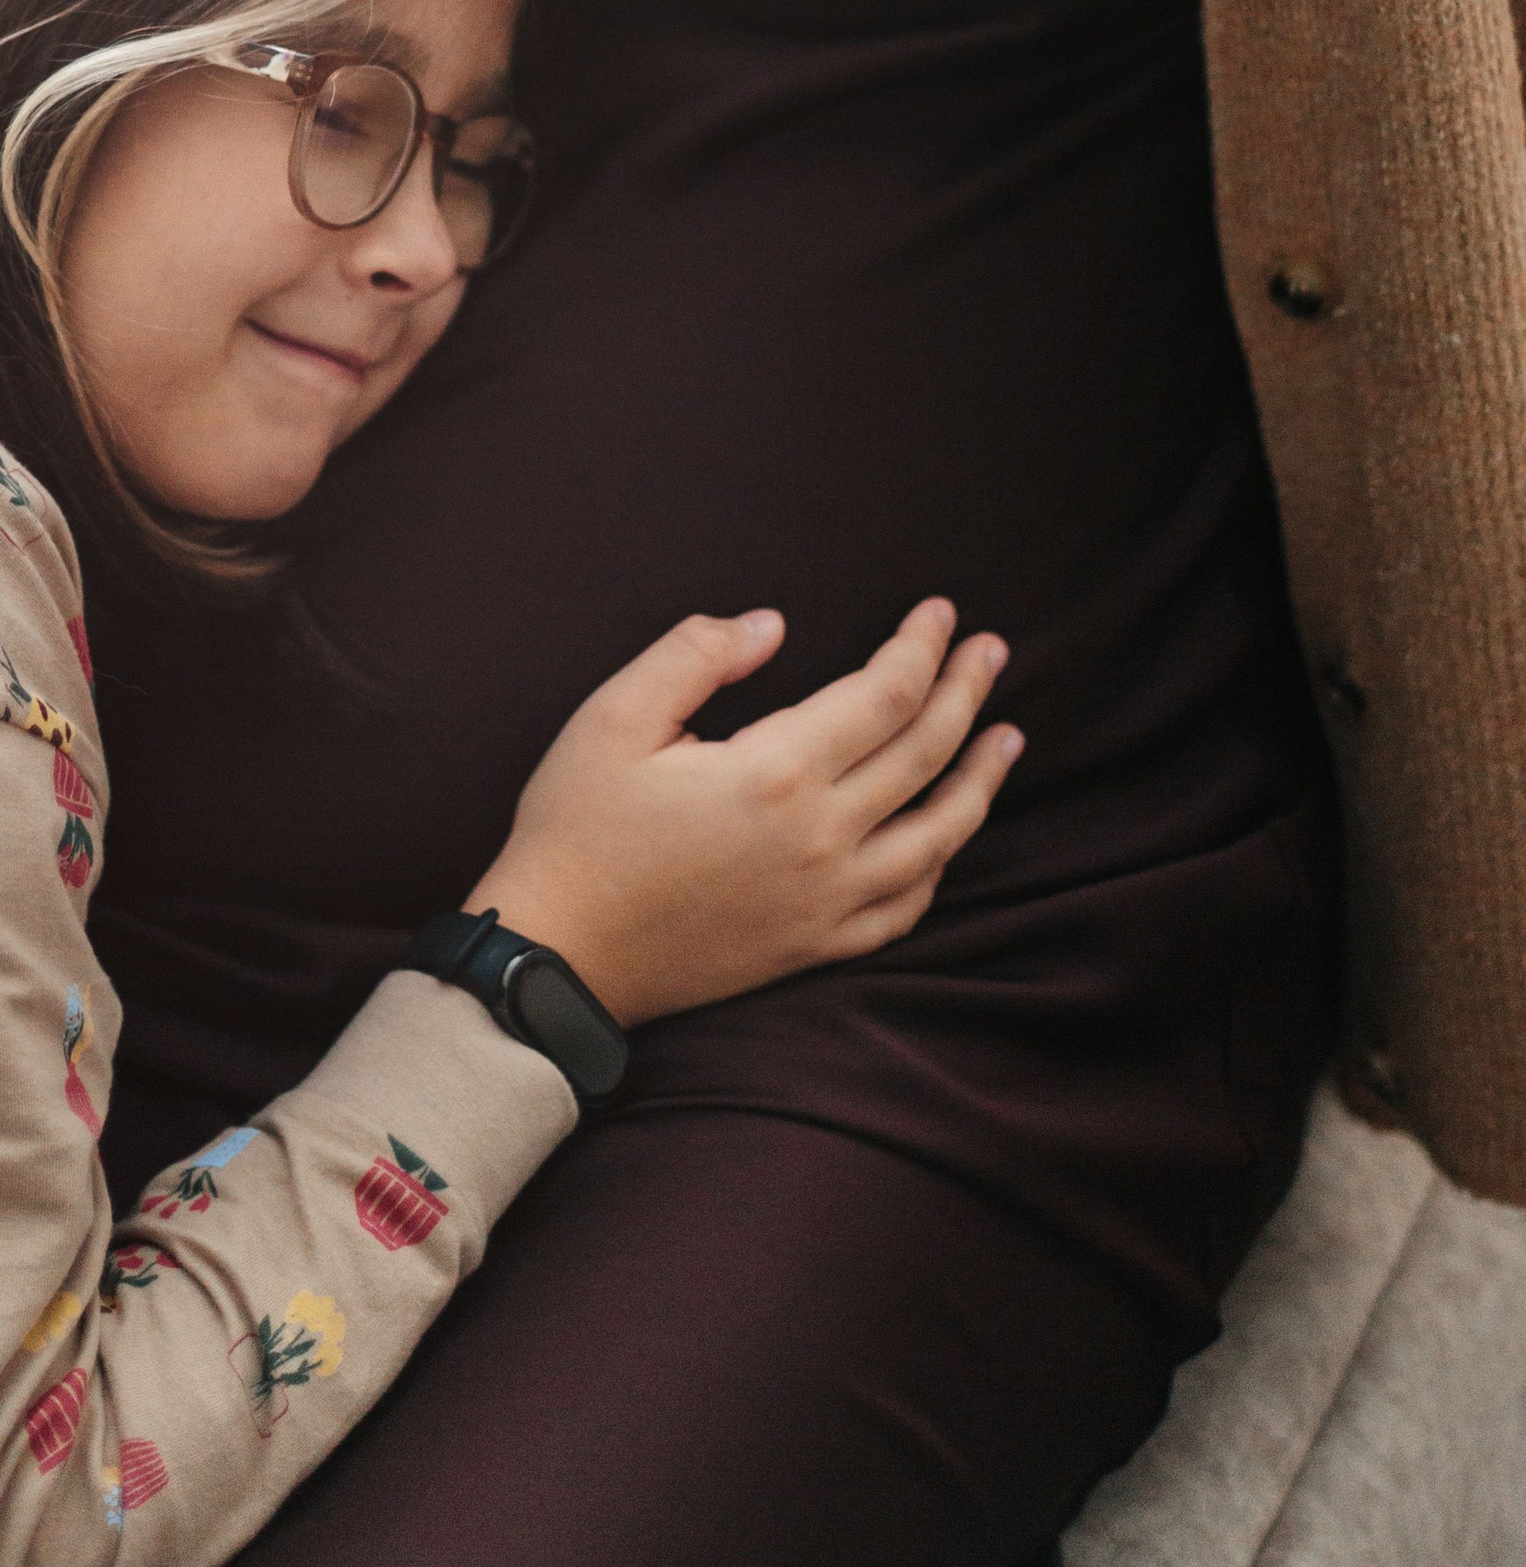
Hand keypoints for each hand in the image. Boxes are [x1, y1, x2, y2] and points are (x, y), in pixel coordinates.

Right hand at [471, 598, 1019, 1024]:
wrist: (560, 955)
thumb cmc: (577, 829)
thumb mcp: (612, 717)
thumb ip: (695, 654)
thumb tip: (772, 625)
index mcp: (777, 774)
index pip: (885, 694)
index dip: (921, 647)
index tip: (940, 611)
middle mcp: (821, 840)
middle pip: (925, 754)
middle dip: (965, 692)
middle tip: (990, 650)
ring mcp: (826, 901)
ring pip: (938, 835)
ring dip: (980, 779)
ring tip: (1006, 737)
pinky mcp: (815, 945)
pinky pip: (905, 905)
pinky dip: (939, 862)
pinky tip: (948, 836)